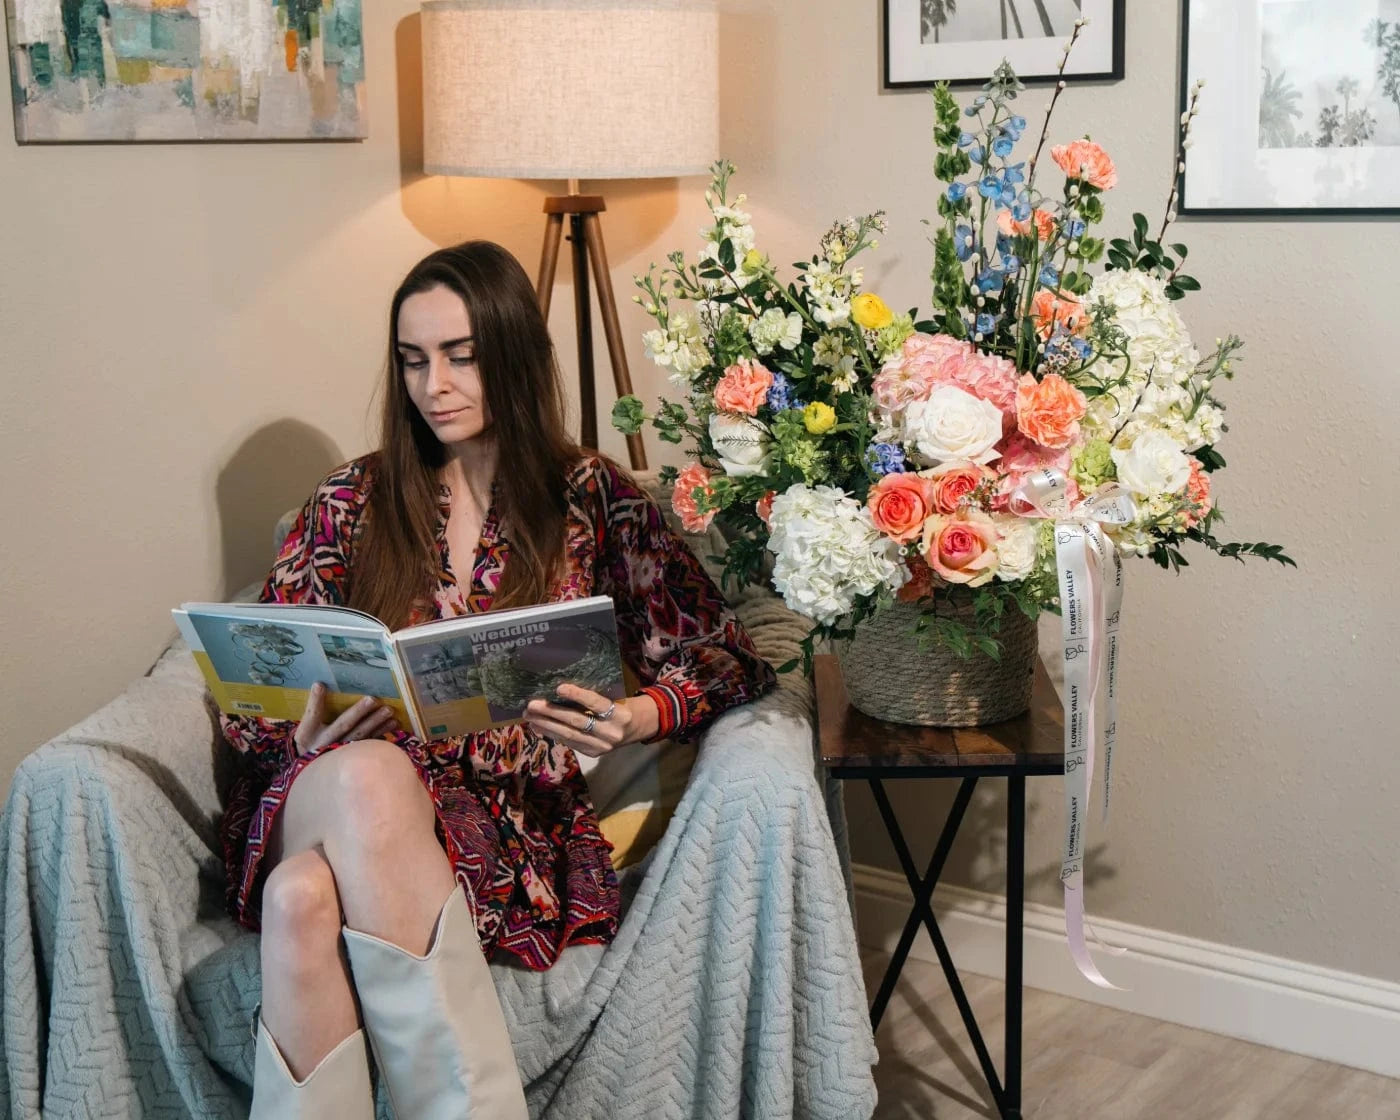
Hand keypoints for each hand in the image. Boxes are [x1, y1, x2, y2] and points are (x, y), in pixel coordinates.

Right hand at [293, 683, 399, 755]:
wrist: (314, 771)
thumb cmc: (310, 743)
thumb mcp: (305, 730)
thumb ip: (313, 710)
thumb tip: (320, 684)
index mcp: (309, 734)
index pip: (312, 715)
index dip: (315, 701)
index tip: (320, 685)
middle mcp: (326, 742)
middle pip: (343, 725)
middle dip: (358, 712)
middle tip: (373, 699)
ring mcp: (341, 751)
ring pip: (360, 735)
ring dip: (375, 722)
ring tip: (389, 711)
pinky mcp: (354, 755)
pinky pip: (370, 743)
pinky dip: (382, 732)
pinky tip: (393, 723)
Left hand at [523, 683, 657, 757]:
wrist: (641, 727)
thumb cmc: (624, 705)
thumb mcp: (616, 697)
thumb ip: (595, 697)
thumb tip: (560, 690)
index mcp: (621, 715)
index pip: (597, 704)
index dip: (578, 696)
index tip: (558, 688)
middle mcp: (611, 733)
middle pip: (577, 721)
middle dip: (552, 713)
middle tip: (532, 704)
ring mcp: (602, 747)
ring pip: (569, 735)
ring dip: (546, 725)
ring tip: (530, 716)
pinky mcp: (593, 754)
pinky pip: (570, 742)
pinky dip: (553, 734)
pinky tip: (539, 727)